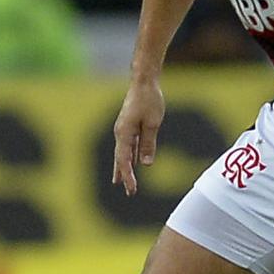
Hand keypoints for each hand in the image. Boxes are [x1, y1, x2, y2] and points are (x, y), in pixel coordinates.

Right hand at [112, 78, 165, 196]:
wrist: (143, 82)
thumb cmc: (149, 100)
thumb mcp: (152, 123)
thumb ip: (148, 143)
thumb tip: (146, 164)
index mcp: (124, 133)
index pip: (124, 160)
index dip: (128, 176)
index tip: (132, 189)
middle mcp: (121, 133)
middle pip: (121, 159)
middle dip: (124, 175)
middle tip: (128, 192)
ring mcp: (124, 129)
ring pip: (123, 153)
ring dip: (124, 167)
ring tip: (122, 181)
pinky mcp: (130, 126)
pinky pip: (129, 145)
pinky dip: (130, 156)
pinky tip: (133, 163)